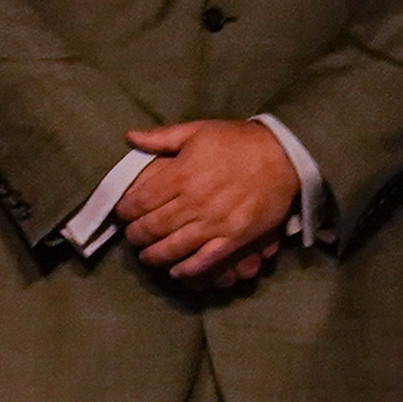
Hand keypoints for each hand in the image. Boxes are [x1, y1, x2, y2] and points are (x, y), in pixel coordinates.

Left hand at [116, 121, 305, 280]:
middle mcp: (194, 201)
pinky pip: (206, 260)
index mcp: (181, 174)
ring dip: (155, 255)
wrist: (282, 155)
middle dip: (136, 235)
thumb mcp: (197, 130)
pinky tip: (176, 271)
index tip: (120, 214)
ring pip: (175, 246)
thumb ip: (162, 137)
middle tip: (131, 238)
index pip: (142, 199)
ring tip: (147, 256)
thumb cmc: (237, 141)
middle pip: (154, 226)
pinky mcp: (235, 238)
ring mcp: (215, 223)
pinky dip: (188, 269)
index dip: (126, 210)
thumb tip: (129, 137)